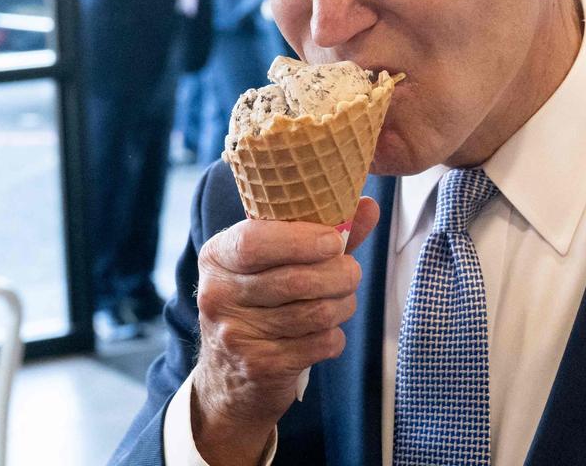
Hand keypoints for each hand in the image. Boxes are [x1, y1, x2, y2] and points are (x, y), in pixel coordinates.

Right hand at [191, 198, 379, 464]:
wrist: (231, 378)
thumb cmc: (262, 304)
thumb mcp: (278, 263)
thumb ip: (320, 234)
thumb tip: (368, 206)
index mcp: (217, 256)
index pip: (254, 242)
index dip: (301, 240)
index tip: (333, 241)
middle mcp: (217, 295)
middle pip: (296, 279)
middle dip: (340, 274)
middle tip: (352, 272)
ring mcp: (234, 335)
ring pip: (315, 312)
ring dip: (343, 305)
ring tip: (343, 301)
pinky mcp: (258, 367)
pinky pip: (319, 344)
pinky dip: (334, 336)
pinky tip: (327, 332)